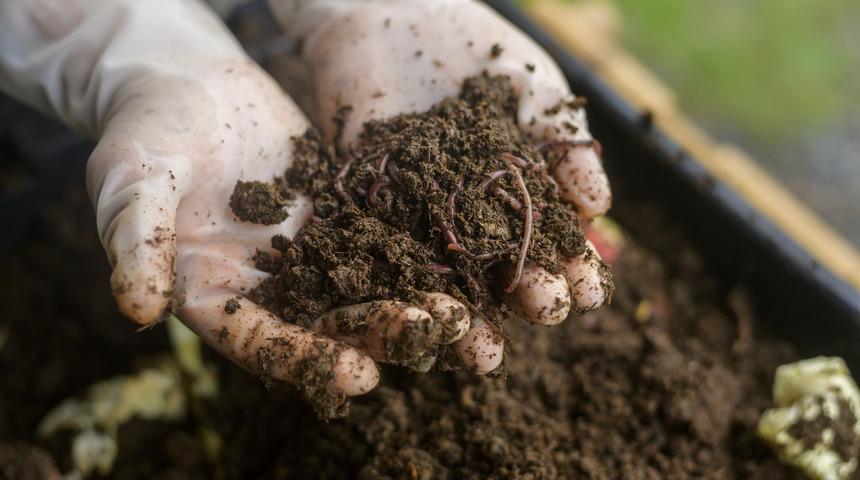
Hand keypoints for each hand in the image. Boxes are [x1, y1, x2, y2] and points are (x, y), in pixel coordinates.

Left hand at [271, 0, 612, 371]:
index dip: (573, 272)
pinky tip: (411, 313)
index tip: (590, 292)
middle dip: (527, 297)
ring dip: (464, 317)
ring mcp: (418, 221)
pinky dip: (396, 287)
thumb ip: (562, 143)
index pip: (553, 248)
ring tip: (480, 349)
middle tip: (544, 311)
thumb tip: (599, 206)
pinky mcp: (367, 213)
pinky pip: (381, 256)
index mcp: (518, 201)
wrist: (390, 16)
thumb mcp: (528, 89)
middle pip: (503, 273)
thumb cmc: (473, 48)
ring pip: (445, 281)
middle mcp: (472, 222)